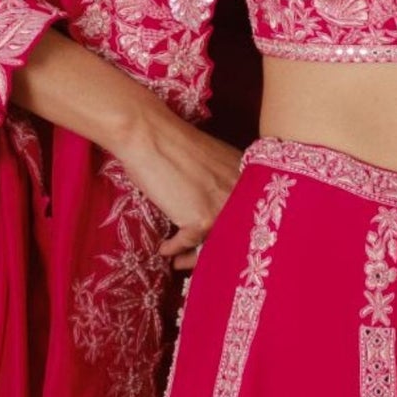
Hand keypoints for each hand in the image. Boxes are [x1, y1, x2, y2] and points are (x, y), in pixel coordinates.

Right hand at [110, 94, 244, 270]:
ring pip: (212, 244)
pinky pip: (188, 243)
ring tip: (181, 263)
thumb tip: (214, 208)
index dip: (231, 235)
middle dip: (214, 252)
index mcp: (246, 177)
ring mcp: (222, 209)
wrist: (149, 133)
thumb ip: (221, 182)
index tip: (218, 246)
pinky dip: (174, 249)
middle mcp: (241, 195)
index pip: (246, 215)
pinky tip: (165, 250)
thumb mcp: (210, 160)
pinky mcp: (201, 220)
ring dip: (193, 257)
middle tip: (197, 261)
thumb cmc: (173, 142)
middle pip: (232, 235)